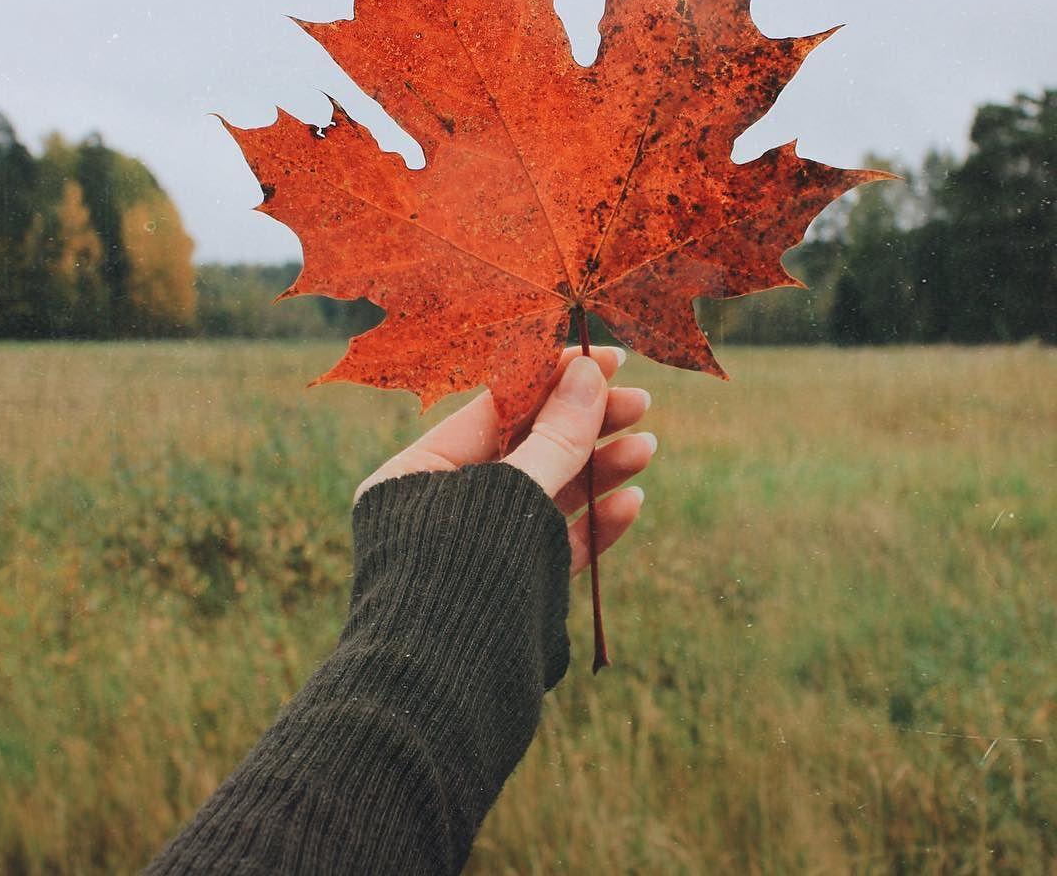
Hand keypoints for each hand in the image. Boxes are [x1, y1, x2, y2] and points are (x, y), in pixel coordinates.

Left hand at [355, 346, 655, 576]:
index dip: (552, 379)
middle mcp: (443, 510)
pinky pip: (552, 546)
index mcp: (416, 475)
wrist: (443, 704)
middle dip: (584, 426)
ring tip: (648, 448)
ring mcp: (477, 552)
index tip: (606, 359)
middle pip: (524, 450)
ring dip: (597, 471)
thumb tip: (588, 373)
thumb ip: (556, 434)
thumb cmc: (463, 577)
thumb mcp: (514, 492)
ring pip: (545, 498)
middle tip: (640, 403)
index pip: (492, 409)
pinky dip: (592, 524)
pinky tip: (632, 502)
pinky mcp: (509, 591)